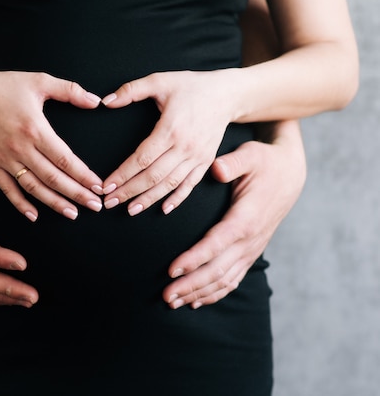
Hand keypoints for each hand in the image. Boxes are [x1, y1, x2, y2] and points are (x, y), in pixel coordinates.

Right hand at [0, 68, 103, 220]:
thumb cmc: (5, 86)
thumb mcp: (40, 81)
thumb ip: (70, 91)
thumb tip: (96, 101)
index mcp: (35, 129)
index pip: (64, 159)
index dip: (83, 175)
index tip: (98, 186)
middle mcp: (20, 148)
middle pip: (52, 178)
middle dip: (76, 194)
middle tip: (95, 206)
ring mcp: (5, 159)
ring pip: (33, 187)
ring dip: (54, 203)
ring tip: (72, 214)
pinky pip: (7, 189)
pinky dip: (20, 204)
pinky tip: (34, 215)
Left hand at [101, 70, 235, 215]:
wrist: (227, 94)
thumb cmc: (191, 86)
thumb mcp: (160, 80)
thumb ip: (131, 90)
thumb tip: (105, 101)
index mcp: (171, 129)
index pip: (142, 159)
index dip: (123, 174)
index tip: (106, 186)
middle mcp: (185, 146)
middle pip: (153, 176)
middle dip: (129, 191)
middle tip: (109, 202)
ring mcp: (197, 156)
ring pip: (170, 184)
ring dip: (149, 199)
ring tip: (130, 210)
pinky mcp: (206, 161)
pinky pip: (190, 184)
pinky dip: (177, 198)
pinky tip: (164, 209)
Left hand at [162, 123, 305, 308]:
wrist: (291, 175)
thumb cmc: (266, 162)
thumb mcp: (251, 154)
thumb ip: (233, 162)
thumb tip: (217, 169)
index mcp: (245, 218)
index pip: (216, 244)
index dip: (194, 259)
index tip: (171, 270)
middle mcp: (250, 239)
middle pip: (218, 269)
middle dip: (190, 284)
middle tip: (165, 295)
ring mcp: (252, 248)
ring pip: (225, 279)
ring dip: (198, 293)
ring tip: (173, 302)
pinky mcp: (251, 252)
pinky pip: (233, 278)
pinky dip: (214, 292)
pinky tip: (195, 301)